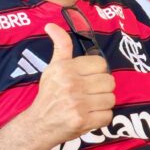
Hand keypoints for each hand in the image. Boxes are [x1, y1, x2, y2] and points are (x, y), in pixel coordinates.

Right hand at [26, 24, 114, 146]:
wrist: (39, 124)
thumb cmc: (49, 94)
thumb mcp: (53, 67)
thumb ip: (61, 46)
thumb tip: (51, 25)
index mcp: (65, 69)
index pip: (101, 63)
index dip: (98, 71)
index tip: (89, 77)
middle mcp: (72, 85)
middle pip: (109, 81)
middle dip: (102, 88)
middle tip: (91, 92)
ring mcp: (78, 104)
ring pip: (111, 98)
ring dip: (103, 103)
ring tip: (90, 104)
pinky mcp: (83, 121)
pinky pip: (108, 116)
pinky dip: (102, 117)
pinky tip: (90, 115)